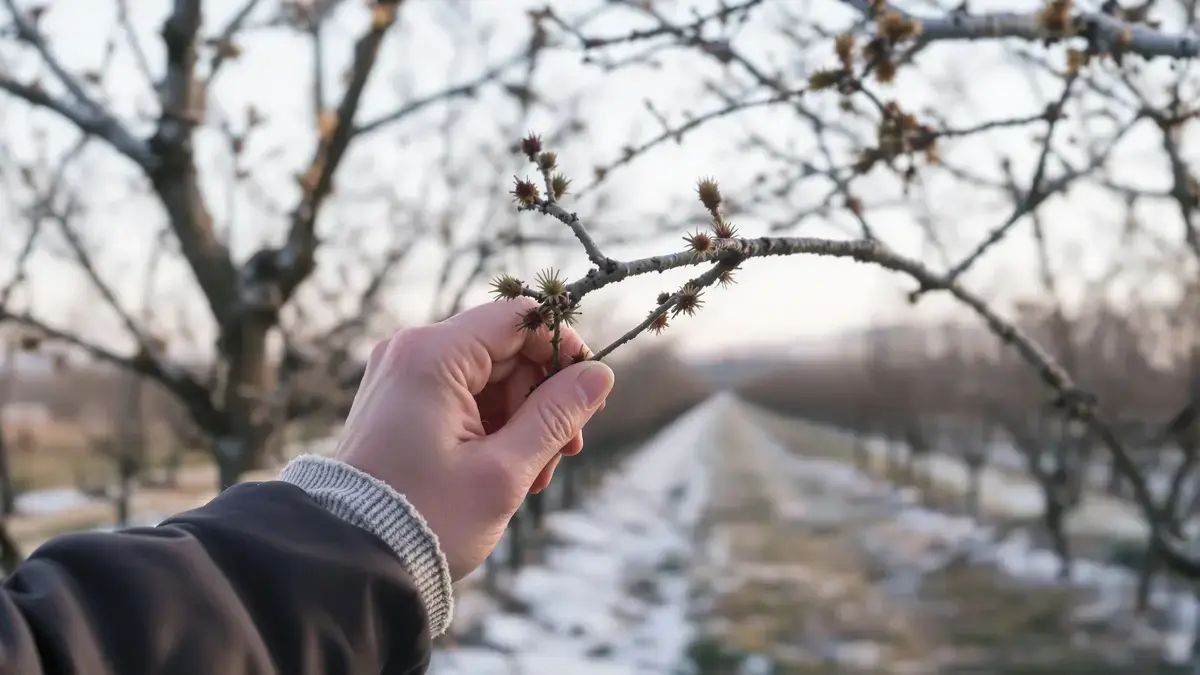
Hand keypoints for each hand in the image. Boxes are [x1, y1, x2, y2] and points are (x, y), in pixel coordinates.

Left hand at [333, 298, 614, 579]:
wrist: (352, 559)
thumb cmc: (426, 517)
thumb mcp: (504, 470)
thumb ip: (557, 415)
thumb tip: (600, 374)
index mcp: (432, 355)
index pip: (518, 318)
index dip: (562, 347)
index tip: (590, 390)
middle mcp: (412, 351)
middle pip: (507, 349)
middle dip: (544, 397)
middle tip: (566, 450)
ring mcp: (403, 375)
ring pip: (491, 376)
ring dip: (523, 419)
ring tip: (535, 475)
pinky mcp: (401, 400)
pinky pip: (465, 396)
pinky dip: (494, 426)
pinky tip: (509, 471)